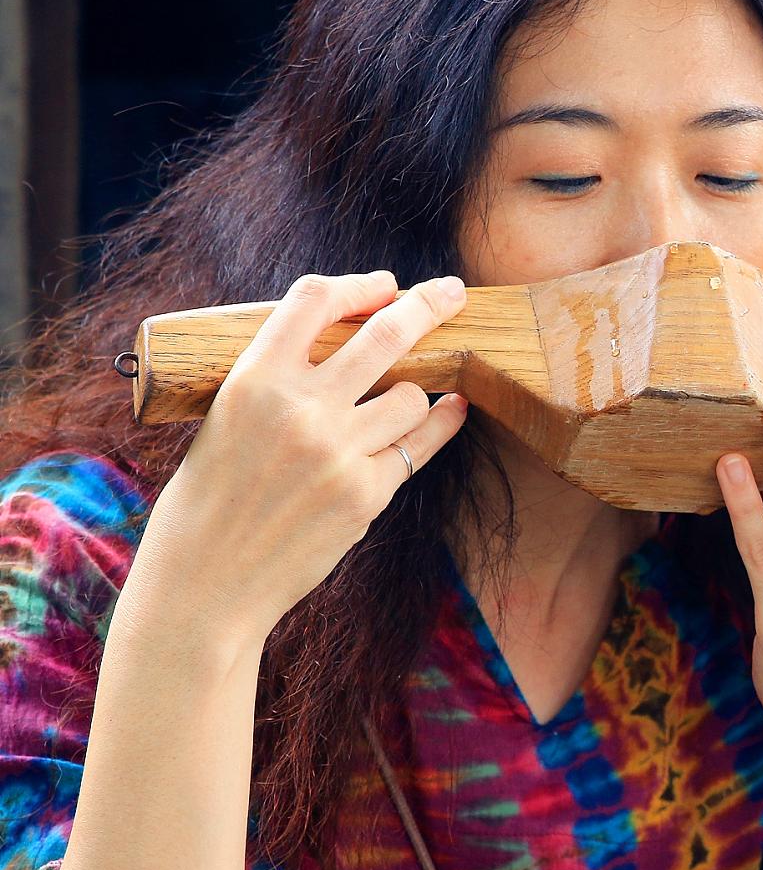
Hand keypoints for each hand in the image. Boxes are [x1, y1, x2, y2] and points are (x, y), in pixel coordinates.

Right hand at [136, 271, 471, 647]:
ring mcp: (337, 450)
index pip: (313, 300)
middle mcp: (299, 407)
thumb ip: (279, 384)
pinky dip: (439, 424)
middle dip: (428, 304)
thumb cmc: (208, 502)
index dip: (356, 284)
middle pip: (386, 333)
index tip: (385, 284)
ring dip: (412, 394)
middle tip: (452, 291)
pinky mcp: (366, 492)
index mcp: (252, 380)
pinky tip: (452, 409)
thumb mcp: (225, 422)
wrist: (204, 585)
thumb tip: (345, 349)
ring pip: (410, 394)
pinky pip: (420, 443)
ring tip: (400, 402)